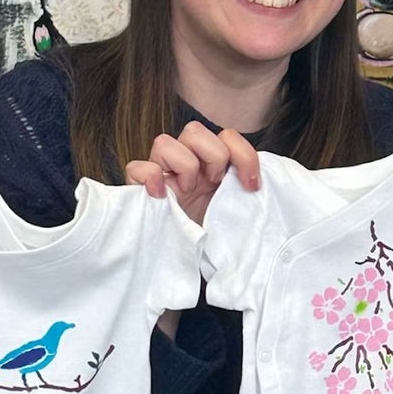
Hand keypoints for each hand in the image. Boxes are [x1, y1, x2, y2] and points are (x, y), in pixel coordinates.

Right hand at [124, 121, 259, 223]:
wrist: (189, 262)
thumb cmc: (213, 234)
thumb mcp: (235, 210)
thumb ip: (243, 191)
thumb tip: (256, 186)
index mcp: (210, 164)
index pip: (226, 136)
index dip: (243, 155)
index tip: (251, 186)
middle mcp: (185, 164)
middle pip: (194, 130)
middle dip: (213, 156)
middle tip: (216, 184)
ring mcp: (161, 175)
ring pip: (164, 142)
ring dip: (184, 166)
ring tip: (189, 192)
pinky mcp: (138, 191)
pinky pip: (137, 168)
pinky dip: (150, 177)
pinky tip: (162, 196)